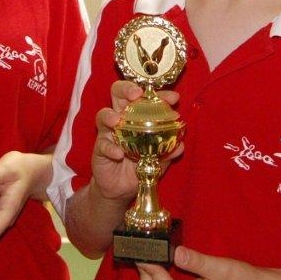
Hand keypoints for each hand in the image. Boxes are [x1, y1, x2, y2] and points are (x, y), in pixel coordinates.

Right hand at [90, 80, 181, 202]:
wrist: (121, 190)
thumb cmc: (139, 167)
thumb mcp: (159, 160)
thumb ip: (168, 151)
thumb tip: (181, 145)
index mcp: (137, 116)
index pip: (146, 98)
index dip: (159, 94)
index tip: (173, 98)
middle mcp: (121, 120)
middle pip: (118, 94)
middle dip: (126, 89)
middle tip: (135, 94)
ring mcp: (108, 133)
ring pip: (104, 115)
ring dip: (110, 115)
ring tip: (117, 121)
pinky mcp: (99, 149)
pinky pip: (102, 145)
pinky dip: (110, 148)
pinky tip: (119, 154)